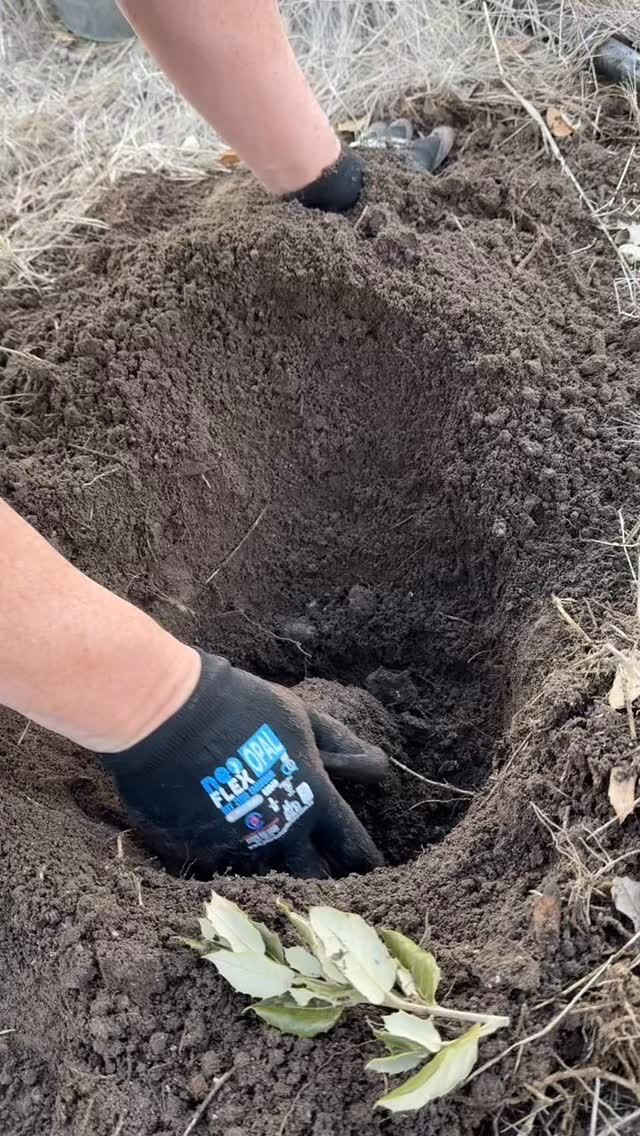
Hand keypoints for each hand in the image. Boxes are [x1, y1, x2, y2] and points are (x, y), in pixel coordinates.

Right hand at [99, 653, 385, 878]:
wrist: (166, 716)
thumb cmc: (240, 707)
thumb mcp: (300, 717)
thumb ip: (341, 745)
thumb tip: (379, 766)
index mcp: (312, 800)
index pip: (353, 846)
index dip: (364, 860)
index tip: (370, 868)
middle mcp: (281, 833)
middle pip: (316, 878)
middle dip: (325, 882)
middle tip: (328, 879)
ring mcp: (240, 848)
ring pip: (270, 878)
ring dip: (276, 873)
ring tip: (277, 865)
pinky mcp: (201, 854)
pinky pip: (227, 871)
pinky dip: (234, 863)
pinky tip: (231, 850)